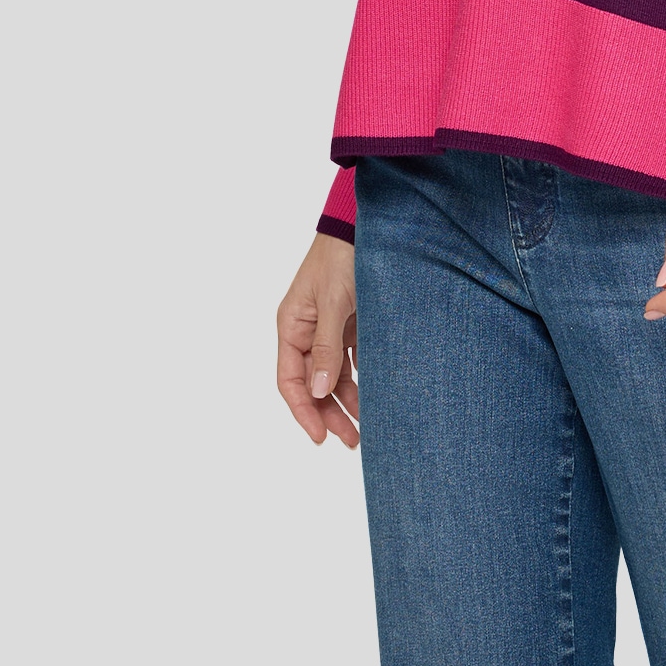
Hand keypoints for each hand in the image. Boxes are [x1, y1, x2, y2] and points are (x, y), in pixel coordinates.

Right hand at [276, 232, 359, 446]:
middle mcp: (307, 331)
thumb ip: (327, 347)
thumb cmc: (342, 257)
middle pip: (314, 383)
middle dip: (330, 413)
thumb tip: (320, 391)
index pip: (290, 380)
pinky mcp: (351, 322)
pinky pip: (352, 359)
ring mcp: (329, 327)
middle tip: (352, 440)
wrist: (363, 225)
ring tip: (366, 427)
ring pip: (334, 375)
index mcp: (292, 326)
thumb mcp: (334, 302)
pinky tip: (375, 395)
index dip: (304, 411)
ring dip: (348, 400)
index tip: (320, 436)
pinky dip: (361, 378)